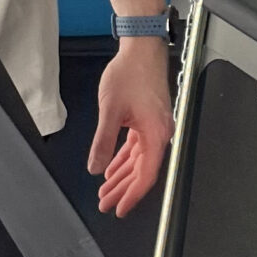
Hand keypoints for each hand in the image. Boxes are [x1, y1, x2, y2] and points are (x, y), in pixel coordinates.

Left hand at [88, 38, 172, 218]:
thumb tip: (96, 166)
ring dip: (122, 176)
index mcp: (156, 134)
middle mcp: (159, 134)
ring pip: (139, 161)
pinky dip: (124, 159)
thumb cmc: (131, 72)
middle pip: (142, 171)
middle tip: (106, 204)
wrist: (141, 48)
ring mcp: (154, 127)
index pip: (146, 175)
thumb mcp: (111, 110)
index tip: (119, 209)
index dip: (132, 195)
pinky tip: (112, 169)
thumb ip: (104, 141)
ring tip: (106, 192)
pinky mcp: (148, 120)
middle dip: (123, 190)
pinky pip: (137, 147)